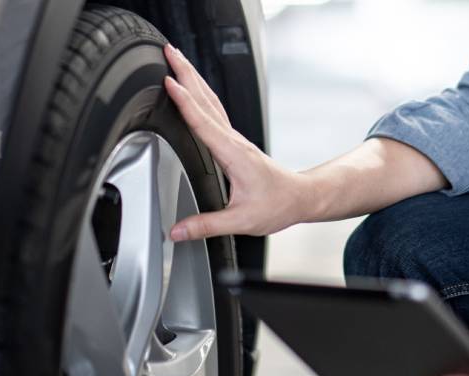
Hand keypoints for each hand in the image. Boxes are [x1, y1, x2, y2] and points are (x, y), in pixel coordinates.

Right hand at [162, 44, 313, 240]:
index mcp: (233, 154)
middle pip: (206, 99)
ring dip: (193, 77)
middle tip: (168, 50)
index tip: (169, 82)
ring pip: (210, 100)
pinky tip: (192, 89)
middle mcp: (233, 140)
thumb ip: (206, 225)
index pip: (203, 122)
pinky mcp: (233, 141)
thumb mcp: (241, 221)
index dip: (184, 102)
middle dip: (186, 72)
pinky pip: (213, 110)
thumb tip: (176, 231)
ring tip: (176, 59)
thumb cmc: (276, 205)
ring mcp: (234, 138)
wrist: (299, 197)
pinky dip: (199, 94)